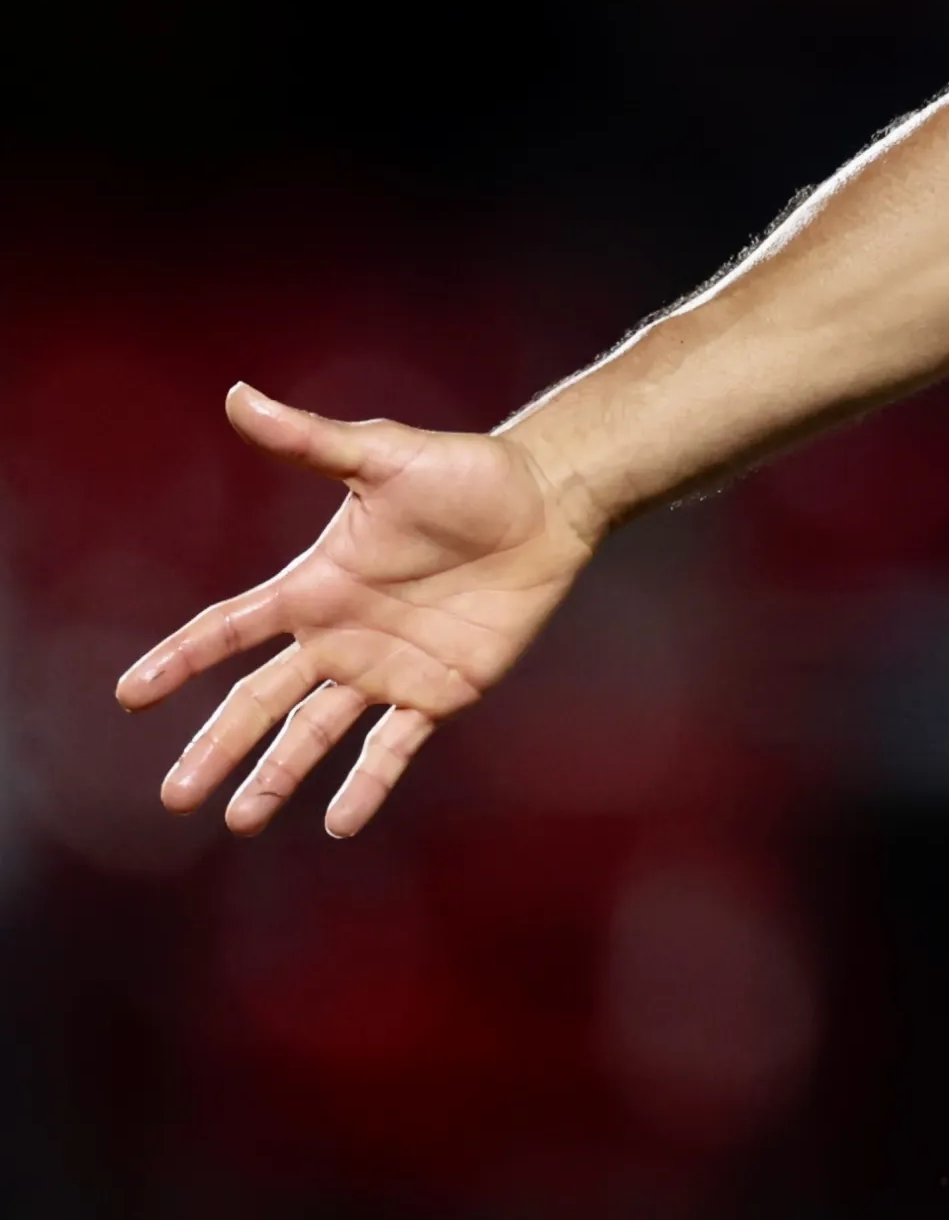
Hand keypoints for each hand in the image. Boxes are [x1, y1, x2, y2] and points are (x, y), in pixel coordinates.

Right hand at [114, 383, 599, 835]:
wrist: (548, 502)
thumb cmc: (467, 473)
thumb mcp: (383, 456)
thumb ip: (312, 441)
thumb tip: (238, 396)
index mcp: (315, 585)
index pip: (229, 629)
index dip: (180, 659)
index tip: (129, 694)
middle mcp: (339, 635)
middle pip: (260, 701)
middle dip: (216, 747)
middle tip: (172, 796)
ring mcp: (386, 668)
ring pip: (314, 734)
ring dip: (276, 777)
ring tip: (238, 821)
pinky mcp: (440, 690)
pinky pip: (395, 747)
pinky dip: (368, 785)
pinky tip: (340, 824)